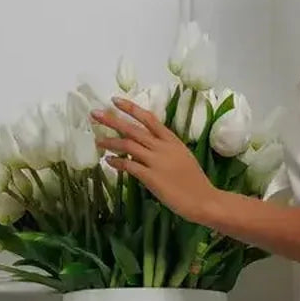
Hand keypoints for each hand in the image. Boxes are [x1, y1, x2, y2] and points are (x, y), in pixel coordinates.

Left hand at [94, 98, 218, 224]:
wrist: (204, 200)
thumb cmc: (195, 182)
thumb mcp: (183, 157)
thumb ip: (166, 149)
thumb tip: (148, 146)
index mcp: (172, 140)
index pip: (148, 118)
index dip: (130, 108)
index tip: (115, 100)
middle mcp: (162, 147)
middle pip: (133, 129)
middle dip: (112, 120)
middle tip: (94, 114)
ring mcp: (156, 162)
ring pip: (128, 145)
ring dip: (110, 142)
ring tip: (98, 141)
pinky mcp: (151, 177)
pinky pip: (129, 166)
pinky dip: (117, 162)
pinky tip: (109, 161)